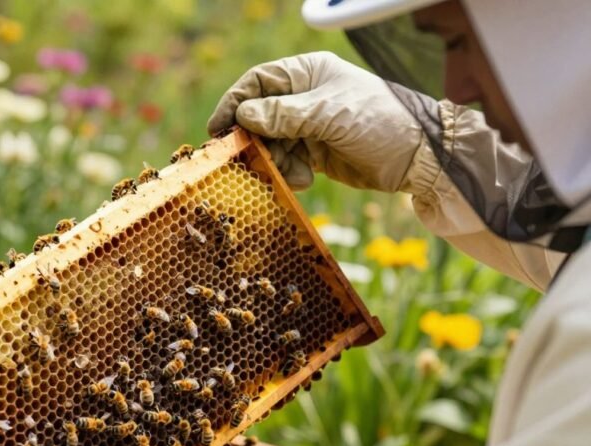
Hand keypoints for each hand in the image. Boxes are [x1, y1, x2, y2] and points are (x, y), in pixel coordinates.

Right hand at [207, 51, 429, 192]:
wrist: (417, 157)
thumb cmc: (379, 122)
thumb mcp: (330, 115)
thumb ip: (284, 115)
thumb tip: (243, 116)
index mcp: (307, 73)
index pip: (258, 83)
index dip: (235, 104)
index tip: (219, 129)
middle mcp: (304, 96)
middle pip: (258, 116)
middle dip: (253, 139)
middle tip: (246, 160)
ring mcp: (308, 125)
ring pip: (269, 142)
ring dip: (273, 161)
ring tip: (290, 173)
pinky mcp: (313, 152)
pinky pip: (285, 161)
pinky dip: (288, 173)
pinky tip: (305, 180)